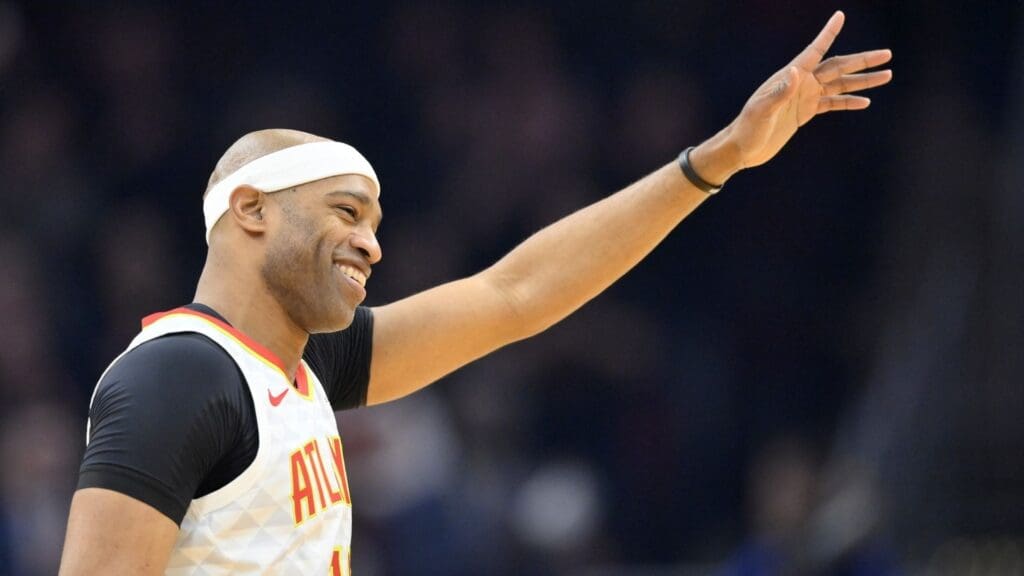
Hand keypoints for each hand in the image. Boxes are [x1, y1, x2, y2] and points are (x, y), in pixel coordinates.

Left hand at [694, 11, 891, 180]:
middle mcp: (801, 83)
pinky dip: (848, 102)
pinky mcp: (805, 112)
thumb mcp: (762, 111)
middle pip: (837, 67)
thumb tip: (795, 72)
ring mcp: (804, 97)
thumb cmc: (748, 128)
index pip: (814, 50)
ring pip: (839, 84)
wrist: (743, 148)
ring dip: (862, 81)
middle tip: (887, 54)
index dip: (828, 33)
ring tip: (887, 76)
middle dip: (862, 60)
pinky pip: (832, 103)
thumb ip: (779, 92)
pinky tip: (865, 102)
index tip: (840, 16)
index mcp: (790, 76)